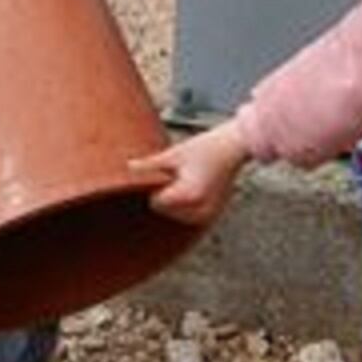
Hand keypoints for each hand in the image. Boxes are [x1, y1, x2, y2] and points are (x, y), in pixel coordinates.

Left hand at [129, 122, 249, 225]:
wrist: (234, 147)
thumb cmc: (206, 146)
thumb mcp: (175, 153)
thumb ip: (150, 164)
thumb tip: (127, 167)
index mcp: (188, 196)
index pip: (156, 202)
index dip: (156, 185)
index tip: (164, 171)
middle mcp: (199, 210)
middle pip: (164, 211)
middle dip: (166, 194)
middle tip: (179, 172)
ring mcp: (207, 215)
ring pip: (175, 215)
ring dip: (175, 201)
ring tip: (188, 178)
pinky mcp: (212, 215)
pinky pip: (187, 215)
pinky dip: (185, 204)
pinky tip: (193, 186)